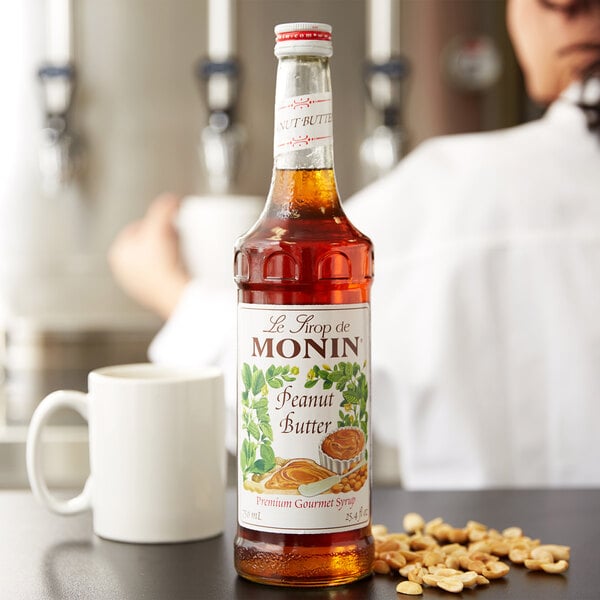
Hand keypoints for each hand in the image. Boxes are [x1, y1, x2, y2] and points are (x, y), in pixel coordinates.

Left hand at [108, 193, 190, 318]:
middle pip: (145, 244)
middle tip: (173, 235)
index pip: (136, 228)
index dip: (154, 222)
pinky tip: (178, 267)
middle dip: (159, 238)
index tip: (167, 222)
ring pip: (152, 260)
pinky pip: (160, 274)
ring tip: (177, 251)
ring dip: (165, 254)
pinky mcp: (150, 294)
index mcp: (117, 253)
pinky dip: (168, 269)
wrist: (171, 293)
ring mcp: (136, 284)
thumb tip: (170, 200)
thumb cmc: (159, 266)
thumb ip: (163, 208)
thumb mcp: (160, 227)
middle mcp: (122, 270)